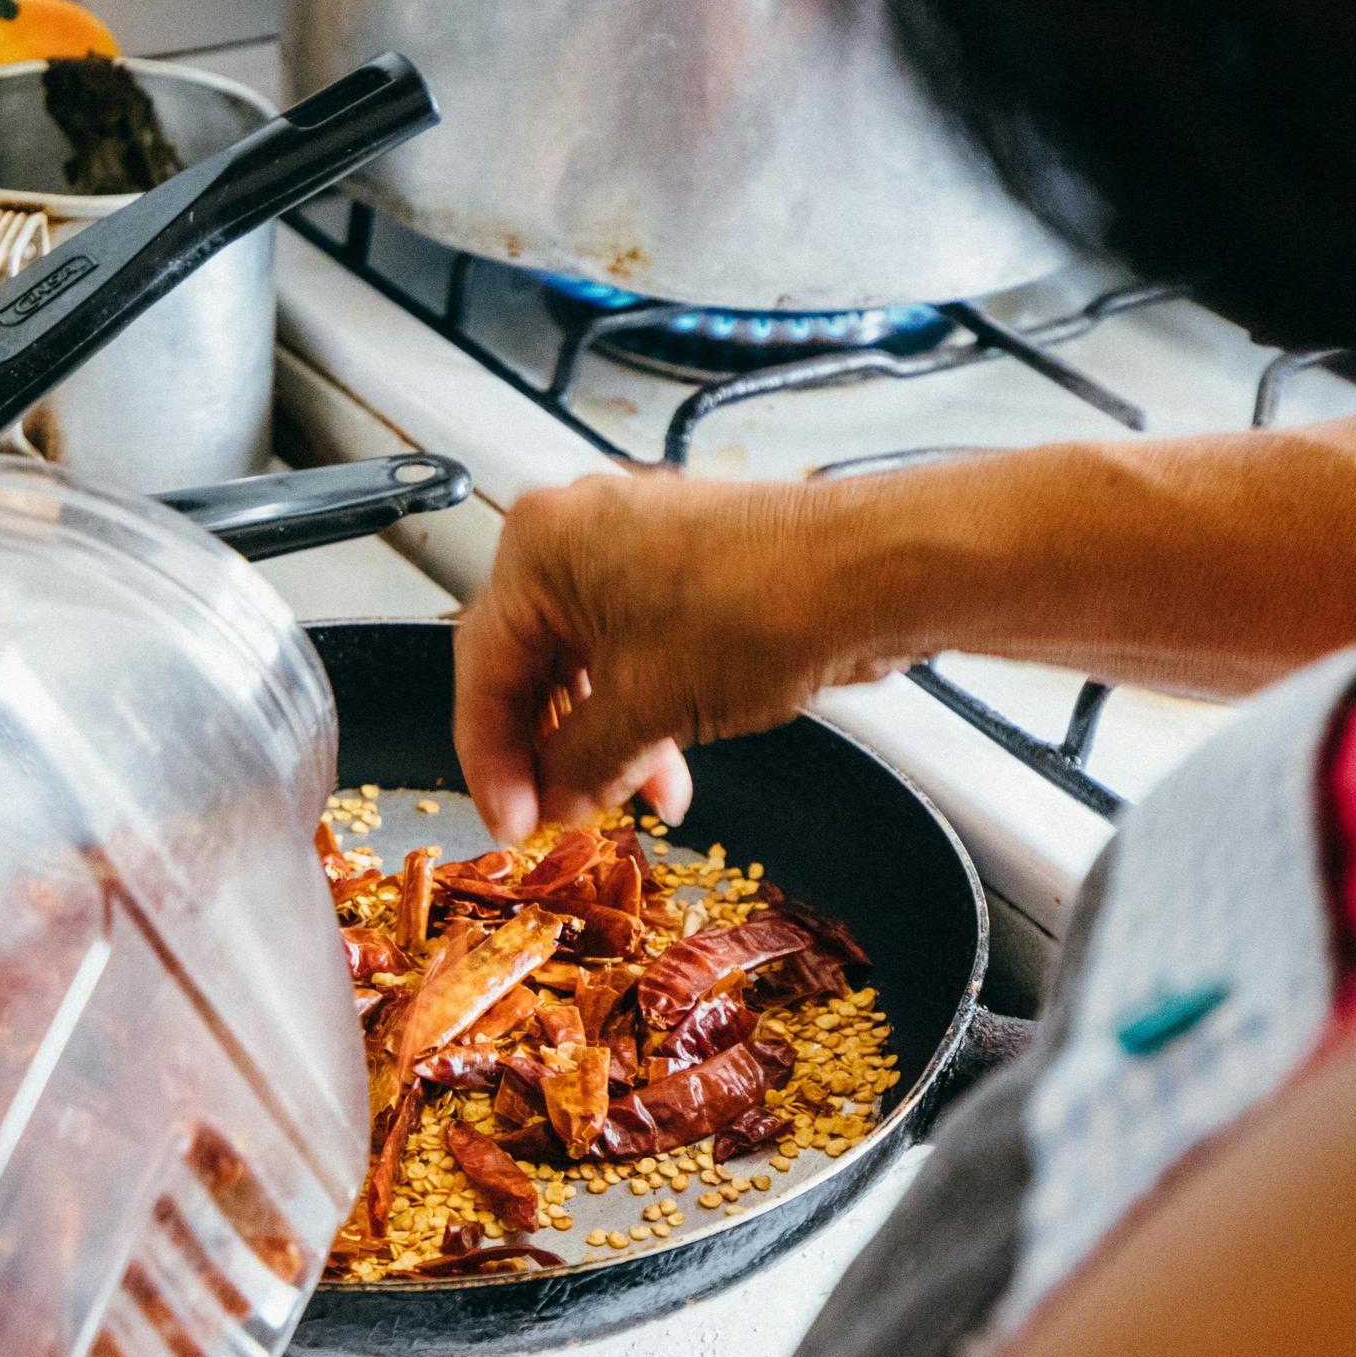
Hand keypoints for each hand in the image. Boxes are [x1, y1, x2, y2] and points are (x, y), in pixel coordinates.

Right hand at [454, 473, 911, 839]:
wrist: (873, 575)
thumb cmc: (760, 607)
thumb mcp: (646, 709)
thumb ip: (580, 763)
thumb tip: (553, 797)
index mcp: (541, 546)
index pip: (483, 668)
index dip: (491, 760)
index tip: (509, 822)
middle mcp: (579, 534)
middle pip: (533, 665)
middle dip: (551, 751)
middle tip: (556, 817)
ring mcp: (636, 548)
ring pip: (589, 666)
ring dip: (603, 742)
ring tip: (626, 803)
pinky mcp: (686, 572)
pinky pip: (636, 654)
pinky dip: (643, 713)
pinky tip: (667, 770)